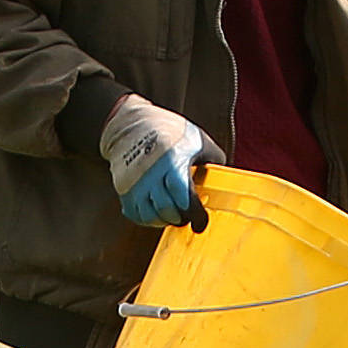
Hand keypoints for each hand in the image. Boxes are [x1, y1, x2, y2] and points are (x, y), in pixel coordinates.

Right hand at [98, 94, 214, 226]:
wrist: (131, 123)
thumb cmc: (170, 131)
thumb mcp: (198, 139)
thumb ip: (213, 159)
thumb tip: (225, 180)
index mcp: (173, 160)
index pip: (184, 195)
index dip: (195, 214)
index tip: (201, 224)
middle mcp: (151, 173)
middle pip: (166, 209)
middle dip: (180, 218)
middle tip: (187, 216)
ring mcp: (134, 182)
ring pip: (149, 215)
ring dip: (164, 220)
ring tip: (173, 214)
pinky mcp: (123, 187)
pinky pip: (134, 213)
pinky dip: (147, 219)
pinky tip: (157, 212)